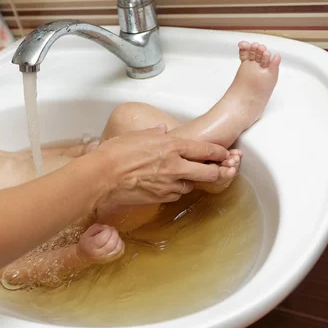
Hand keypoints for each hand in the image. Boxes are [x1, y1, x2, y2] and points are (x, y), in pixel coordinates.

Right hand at [77, 223, 124, 263]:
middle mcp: (99, 254)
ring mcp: (106, 258)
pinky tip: (117, 241)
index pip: (104, 237)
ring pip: (118, 248)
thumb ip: (98, 227)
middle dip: (114, 233)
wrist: (84, 255)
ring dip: (118, 239)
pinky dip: (121, 245)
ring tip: (115, 235)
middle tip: (112, 230)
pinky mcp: (111, 260)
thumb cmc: (86, 242)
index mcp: (91, 246)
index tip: (106, 227)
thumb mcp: (88, 232)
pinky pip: (121, 252)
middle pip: (112, 243)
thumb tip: (107, 228)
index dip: (107, 229)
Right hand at [93, 125, 228, 204]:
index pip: (205, 150)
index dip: (219, 152)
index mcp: (171, 146)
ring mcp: (169, 184)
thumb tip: (162, 130)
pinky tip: (168, 185)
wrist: (102, 177)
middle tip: (220, 170)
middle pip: (209, 172)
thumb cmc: (115, 153)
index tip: (224, 153)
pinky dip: (175, 190)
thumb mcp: (137, 135)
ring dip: (192, 181)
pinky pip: (175, 194)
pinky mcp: (161, 198)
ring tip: (186, 177)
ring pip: (191, 185)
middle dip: (217, 171)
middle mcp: (175, 166)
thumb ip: (154, 133)